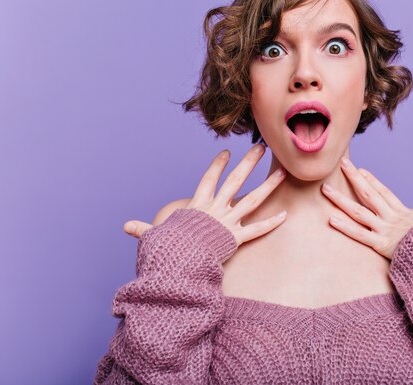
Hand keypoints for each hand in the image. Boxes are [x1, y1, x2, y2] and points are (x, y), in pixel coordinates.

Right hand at [123, 144, 287, 245]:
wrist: (178, 264)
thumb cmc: (166, 250)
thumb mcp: (155, 236)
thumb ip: (145, 230)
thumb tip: (126, 227)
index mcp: (198, 206)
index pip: (208, 180)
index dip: (217, 166)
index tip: (226, 152)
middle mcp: (216, 210)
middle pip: (235, 181)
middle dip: (248, 163)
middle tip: (261, 148)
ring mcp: (228, 223)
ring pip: (253, 200)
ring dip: (269, 186)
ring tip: (283, 173)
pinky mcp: (236, 239)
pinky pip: (257, 230)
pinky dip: (271, 223)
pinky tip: (285, 215)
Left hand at [321, 157, 412, 259]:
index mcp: (405, 214)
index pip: (385, 193)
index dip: (373, 181)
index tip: (362, 171)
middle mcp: (392, 218)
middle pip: (369, 193)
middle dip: (354, 178)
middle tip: (342, 164)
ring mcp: (386, 229)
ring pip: (359, 211)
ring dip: (341, 199)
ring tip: (326, 189)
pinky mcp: (382, 244)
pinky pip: (360, 234)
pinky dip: (345, 227)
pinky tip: (331, 219)